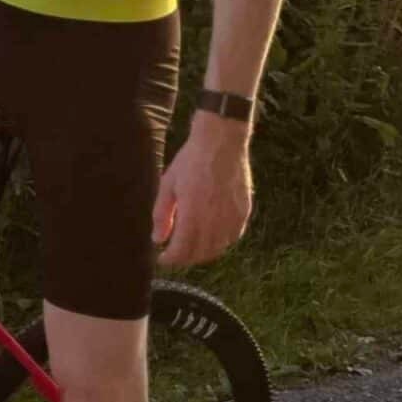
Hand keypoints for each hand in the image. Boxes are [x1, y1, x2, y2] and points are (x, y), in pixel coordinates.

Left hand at [153, 117, 254, 269]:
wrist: (221, 142)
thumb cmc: (191, 160)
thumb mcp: (168, 184)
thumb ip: (162, 215)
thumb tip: (158, 239)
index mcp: (193, 214)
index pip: (182, 250)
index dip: (171, 259)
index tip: (162, 258)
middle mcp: (214, 220)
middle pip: (200, 253)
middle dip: (185, 258)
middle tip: (175, 254)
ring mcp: (232, 217)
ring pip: (218, 249)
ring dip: (203, 253)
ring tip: (191, 248)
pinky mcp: (244, 212)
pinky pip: (232, 238)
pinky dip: (220, 243)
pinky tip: (211, 237)